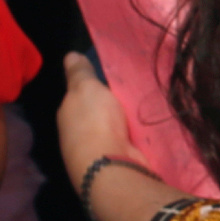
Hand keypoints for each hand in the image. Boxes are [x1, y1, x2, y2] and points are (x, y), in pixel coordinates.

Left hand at [55, 51, 143, 192]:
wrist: (112, 166)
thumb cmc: (95, 122)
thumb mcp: (85, 88)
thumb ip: (79, 72)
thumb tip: (69, 55)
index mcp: (68, 114)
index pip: (80, 97)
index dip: (93, 89)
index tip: (111, 80)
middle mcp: (79, 135)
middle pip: (99, 115)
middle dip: (112, 107)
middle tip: (135, 91)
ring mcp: (99, 152)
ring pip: (115, 130)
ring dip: (127, 122)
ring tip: (148, 108)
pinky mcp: (119, 164)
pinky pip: (131, 143)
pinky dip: (138, 137)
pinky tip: (151, 129)